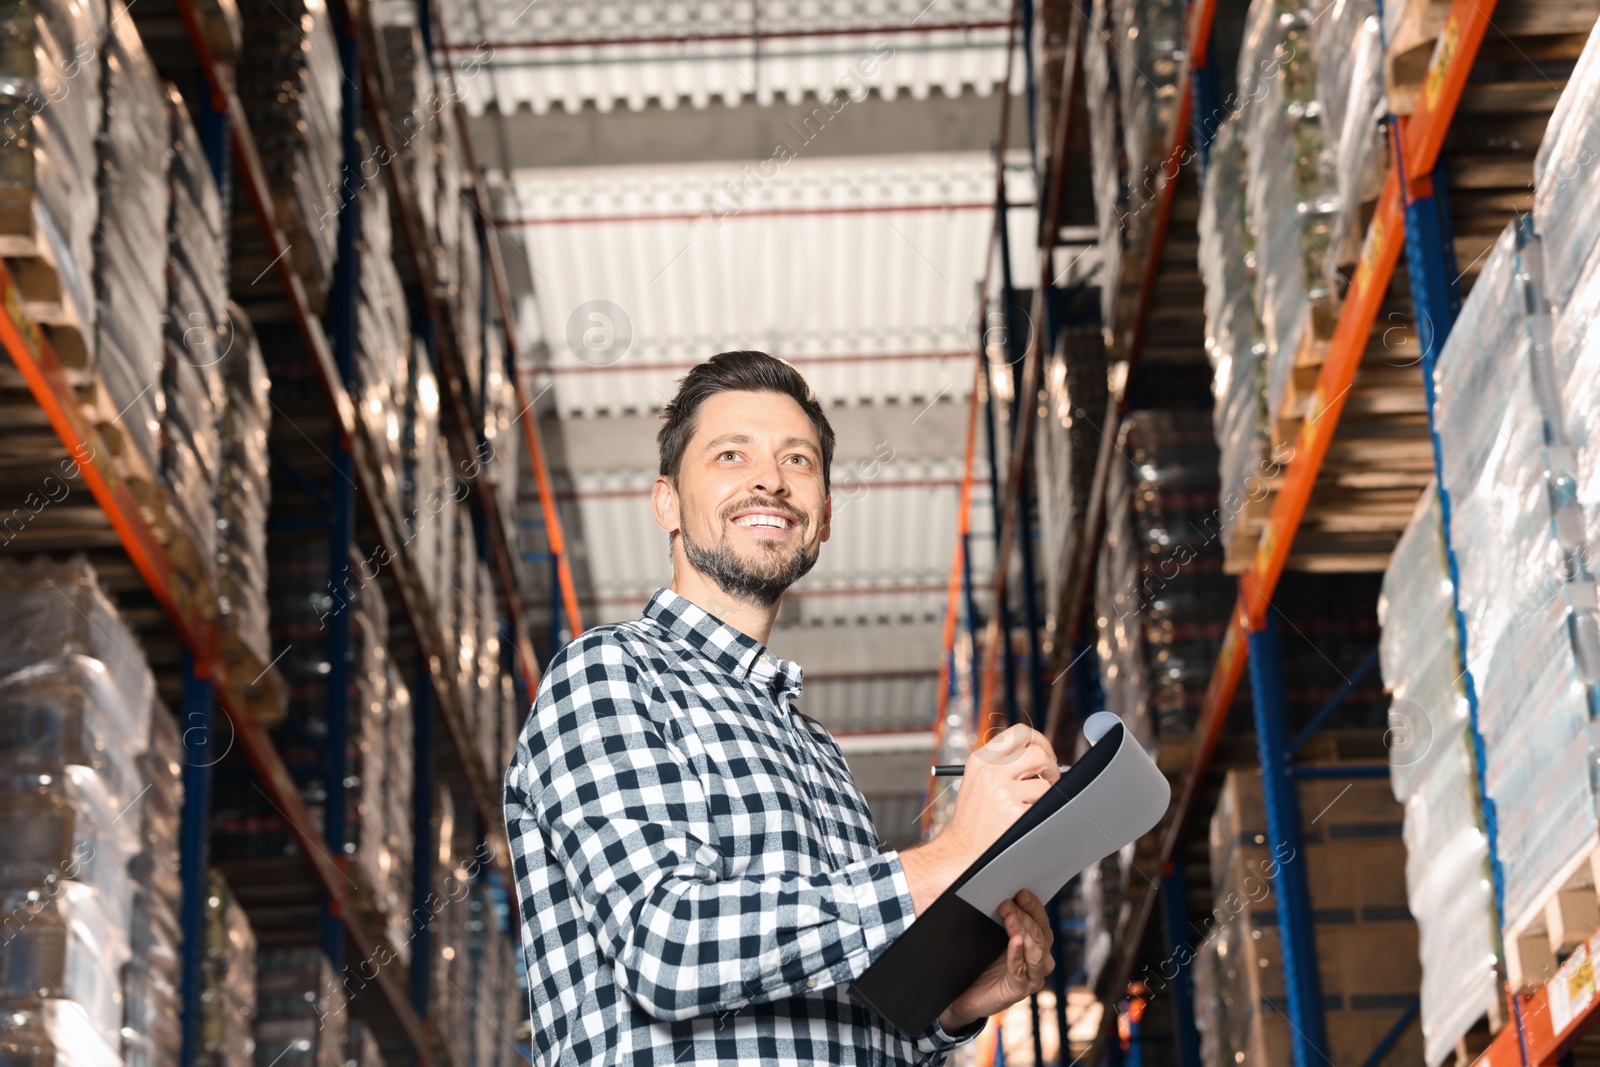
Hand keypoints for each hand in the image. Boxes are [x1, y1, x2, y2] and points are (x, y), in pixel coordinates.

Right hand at [900, 724, 1060, 911]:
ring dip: (1045, 796)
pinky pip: (1044, 807)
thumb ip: (1002, 763)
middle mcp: (990, 772)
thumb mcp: (977, 781)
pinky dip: (1041, 814)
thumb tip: (1039, 754)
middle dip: (1051, 767)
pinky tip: (1025, 821)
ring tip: (1030, 807)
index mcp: (981, 760)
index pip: (1019, 732)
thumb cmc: (972, 821)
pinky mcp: (1016, 814)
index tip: (1044, 752)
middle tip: (1050, 778)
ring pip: (1046, 783)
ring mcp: (1003, 793)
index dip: (1039, 740)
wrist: (960, 853)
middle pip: (1038, 754)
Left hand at [938, 890, 1055, 1031]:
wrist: (963, 994)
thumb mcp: (992, 936)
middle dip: (1024, 916)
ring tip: (1010, 918)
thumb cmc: (980, 961)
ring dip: (1023, 931)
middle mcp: (1040, 961)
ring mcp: (1032, 978)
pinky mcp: (1018, 991)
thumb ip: (1003, 918)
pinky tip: (1014, 942)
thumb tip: (1002, 894)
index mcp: (1037, 944)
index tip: (1022, 892)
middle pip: (1040, 935)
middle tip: (1008, 903)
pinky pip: (1020, 971)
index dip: (1034, 906)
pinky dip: (1017, 955)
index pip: (1042, 922)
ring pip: (1035, 952)